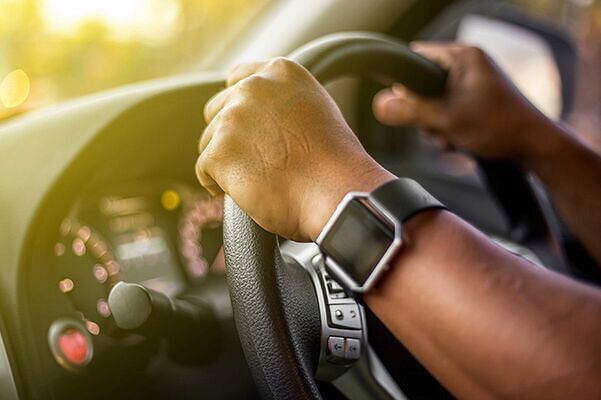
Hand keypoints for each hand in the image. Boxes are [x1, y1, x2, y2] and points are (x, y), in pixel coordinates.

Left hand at [196, 57, 393, 240]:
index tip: (246, 129)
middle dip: (230, 136)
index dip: (238, 108)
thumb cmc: (334, 163)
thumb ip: (284, 101)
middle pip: (216, 111)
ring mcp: (233, 118)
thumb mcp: (316, 110)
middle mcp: (253, 87)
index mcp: (280, 72)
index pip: (237, 78)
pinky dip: (219, 185)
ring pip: (208, 142)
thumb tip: (261, 115)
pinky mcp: (219, 151)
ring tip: (258, 180)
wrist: (336, 191)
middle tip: (256, 161)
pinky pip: (204, 171)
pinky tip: (247, 192)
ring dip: (226, 162)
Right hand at [373, 42, 548, 161]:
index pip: (416, 58)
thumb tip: (379, 105)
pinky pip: (446, 113)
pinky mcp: (474, 102)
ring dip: (436, 126)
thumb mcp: (447, 120)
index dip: (405, 84)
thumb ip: (410, 111)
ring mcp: (471, 84)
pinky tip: (460, 140)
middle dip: (425, 114)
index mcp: (463, 56)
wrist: (534, 147)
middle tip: (440, 127)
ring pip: (433, 104)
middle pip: (421, 86)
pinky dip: (448, 129)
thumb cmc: (501, 127)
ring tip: (454, 135)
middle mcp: (467, 65)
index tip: (407, 105)